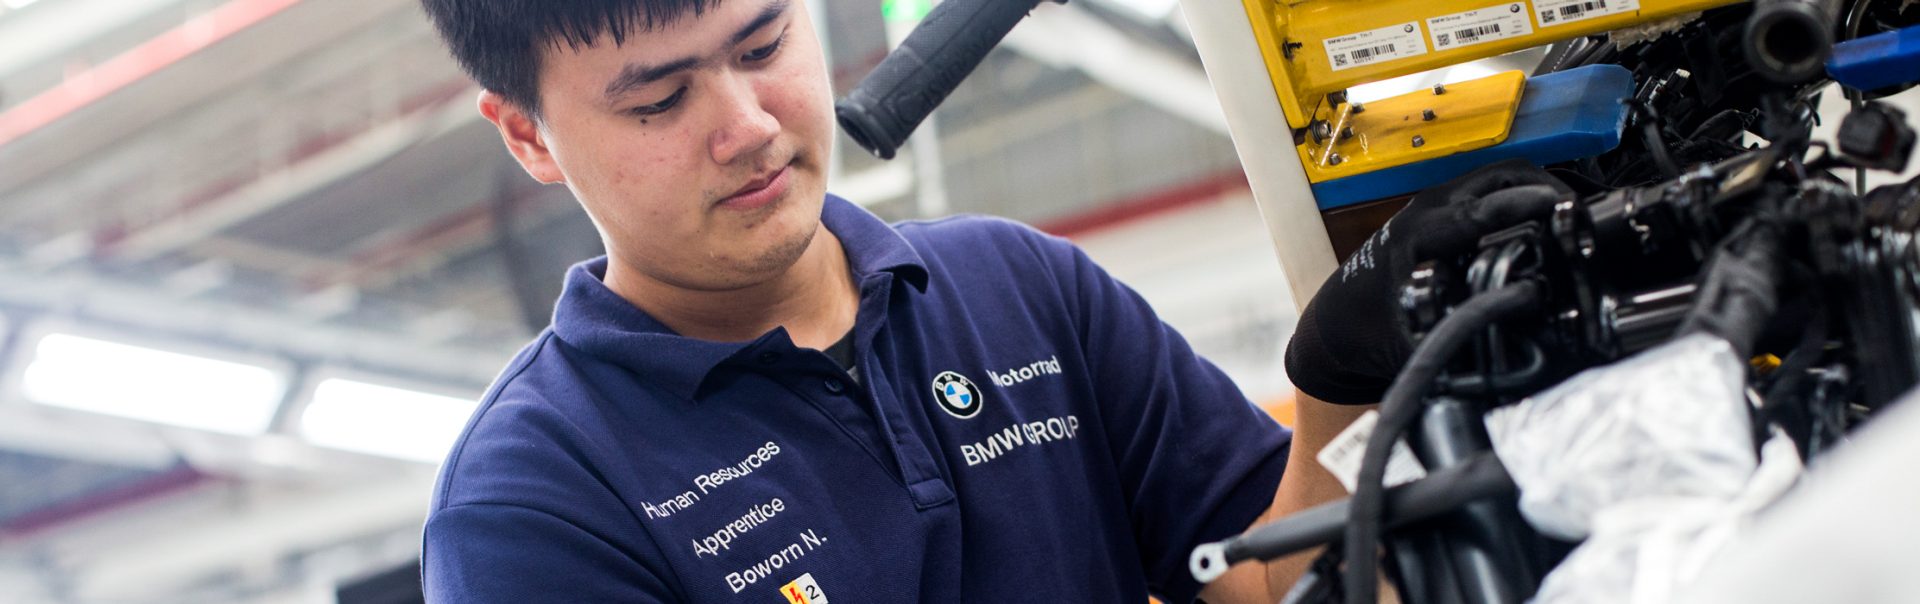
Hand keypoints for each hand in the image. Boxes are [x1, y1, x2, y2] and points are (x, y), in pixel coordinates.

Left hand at [1285, 159, 1574, 403]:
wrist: (1335, 323)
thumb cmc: (1367, 329)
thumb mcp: (1412, 339)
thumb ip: (1455, 334)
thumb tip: (1504, 333)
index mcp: (1422, 235)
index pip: (1484, 208)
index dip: (1530, 204)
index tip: (1567, 209)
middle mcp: (1429, 211)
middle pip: (1500, 177)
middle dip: (1546, 188)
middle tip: (1579, 214)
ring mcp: (1434, 207)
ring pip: (1497, 179)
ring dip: (1534, 190)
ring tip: (1568, 216)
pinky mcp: (1441, 214)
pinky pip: (1488, 192)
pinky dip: (1519, 199)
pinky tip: (1541, 223)